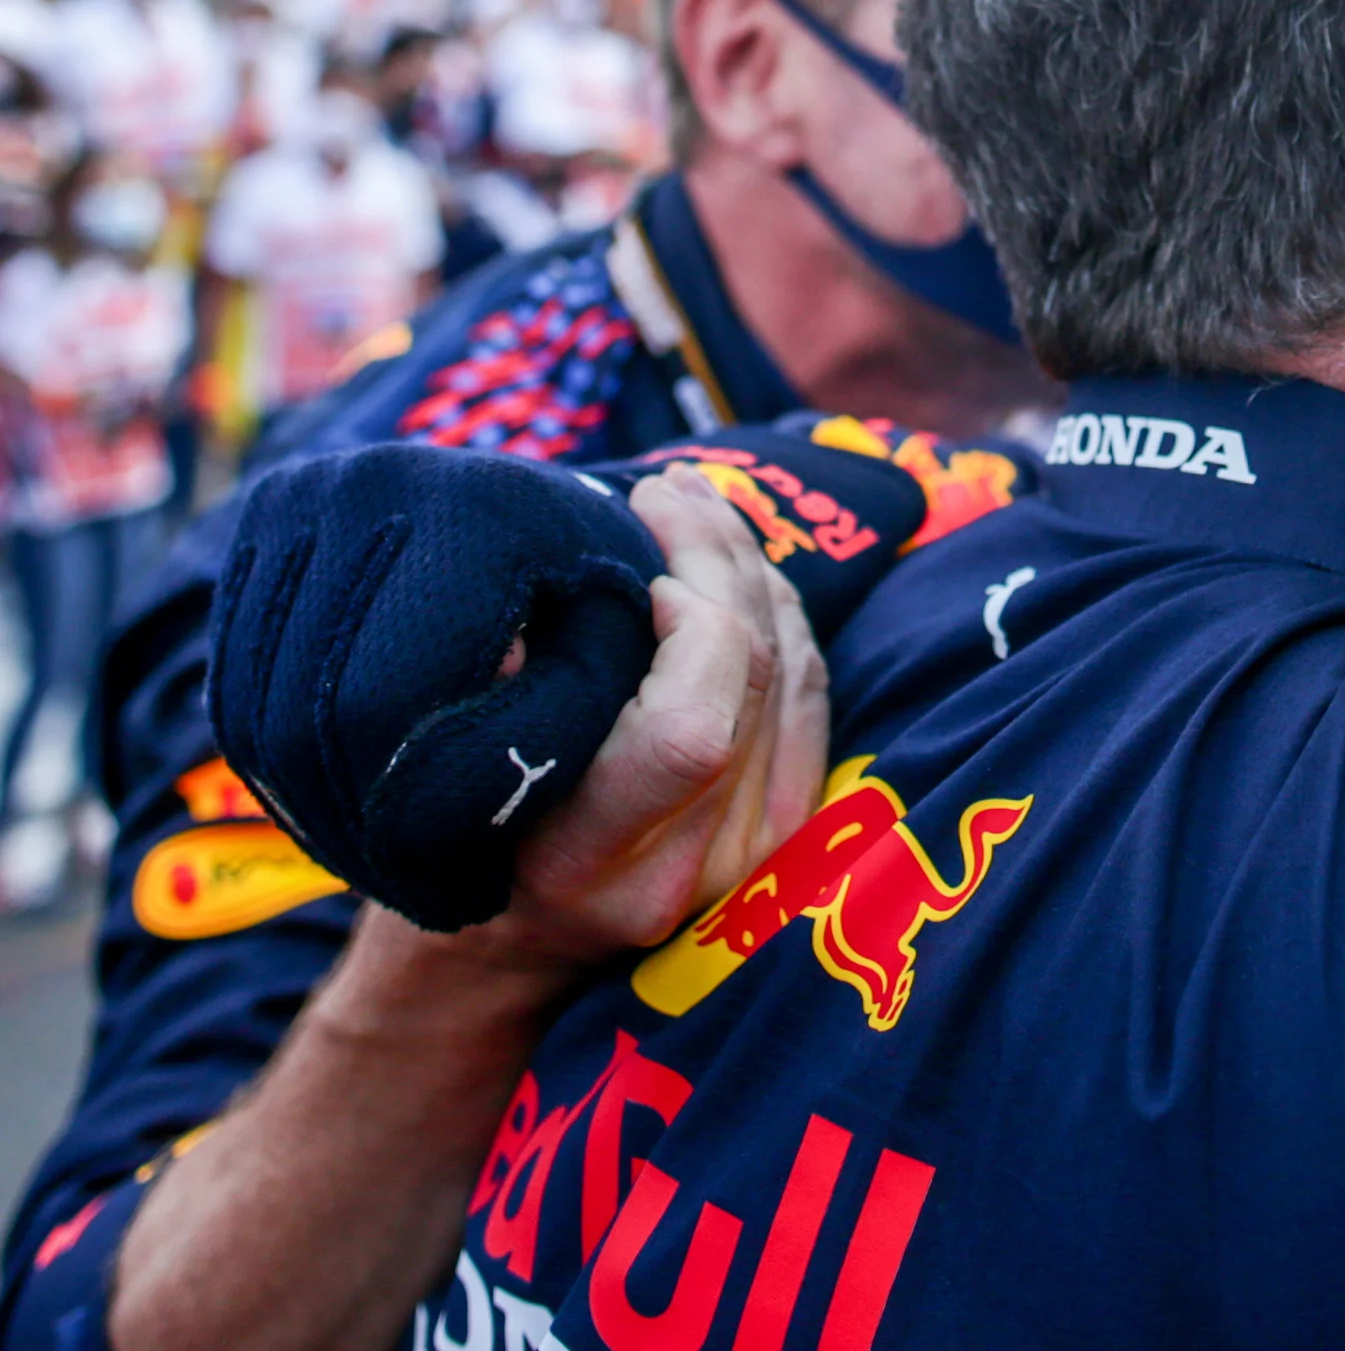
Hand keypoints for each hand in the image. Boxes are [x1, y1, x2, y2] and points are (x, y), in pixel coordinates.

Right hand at [437, 466, 829, 982]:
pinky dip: (780, 620)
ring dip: (754, 575)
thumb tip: (541, 586)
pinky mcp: (785, 835)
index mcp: (587, 864)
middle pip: (751, 682)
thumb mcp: (430, 780)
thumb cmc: (444, 848)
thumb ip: (488, 690)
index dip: (691, 623)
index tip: (634, 550)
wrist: (497, 960)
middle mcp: (685, 873)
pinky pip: (809, 699)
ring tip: (700, 504)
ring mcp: (750, 862)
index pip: (692, 733)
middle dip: (720, 562)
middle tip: (671, 488)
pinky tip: (741, 567)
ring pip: (793, 678)